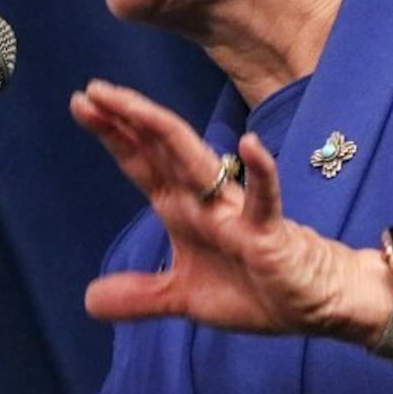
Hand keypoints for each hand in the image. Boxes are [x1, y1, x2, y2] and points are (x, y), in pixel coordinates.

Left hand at [72, 80, 377, 341]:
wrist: (311, 303)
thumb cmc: (253, 288)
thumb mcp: (184, 298)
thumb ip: (140, 296)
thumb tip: (89, 301)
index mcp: (183, 207)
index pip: (142, 163)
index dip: (113, 134)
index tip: (81, 103)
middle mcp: (204, 198)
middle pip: (162, 148)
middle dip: (129, 119)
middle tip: (93, 90)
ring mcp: (236, 211)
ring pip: (198, 162)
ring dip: (166, 132)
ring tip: (136, 107)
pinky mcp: (270, 231)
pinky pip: (265, 199)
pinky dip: (261, 172)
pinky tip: (251, 145)